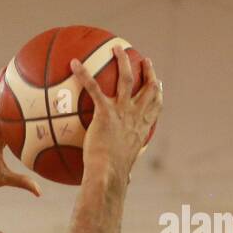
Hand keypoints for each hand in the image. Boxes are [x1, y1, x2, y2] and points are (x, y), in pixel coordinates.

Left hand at [70, 47, 162, 183]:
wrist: (108, 172)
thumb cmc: (114, 176)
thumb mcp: (124, 172)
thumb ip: (126, 173)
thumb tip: (126, 184)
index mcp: (142, 128)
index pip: (155, 106)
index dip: (158, 92)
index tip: (158, 83)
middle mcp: (136, 115)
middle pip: (147, 87)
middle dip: (148, 72)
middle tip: (145, 61)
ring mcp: (122, 111)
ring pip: (126, 78)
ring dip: (123, 61)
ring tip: (117, 48)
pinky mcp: (105, 111)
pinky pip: (93, 87)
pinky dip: (83, 74)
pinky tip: (74, 63)